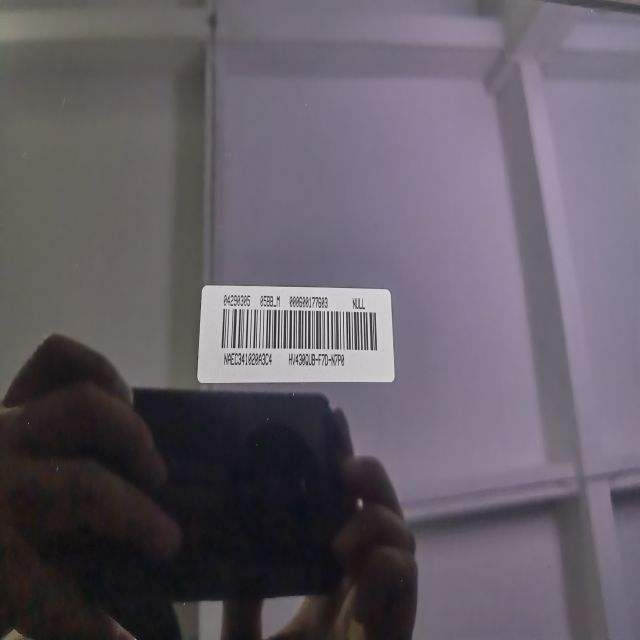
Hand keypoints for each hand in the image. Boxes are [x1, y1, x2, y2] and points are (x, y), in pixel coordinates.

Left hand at [0, 335, 181, 638]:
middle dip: (134, 514)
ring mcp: (5, 424)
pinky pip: (61, 357)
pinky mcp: (13, 393)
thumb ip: (65, 609)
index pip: (47, 595)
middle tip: (166, 532)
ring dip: (130, 434)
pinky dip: (100, 370)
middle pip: (83, 486)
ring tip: (145, 458)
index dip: (93, 629)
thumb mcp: (9, 587)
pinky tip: (117, 399)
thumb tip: (125, 637)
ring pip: (84, 406)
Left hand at [222, 414, 416, 639]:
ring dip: (374, 525)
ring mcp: (382, 604)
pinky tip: (359, 602)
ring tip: (339, 544)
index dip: (339, 462)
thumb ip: (243, 609)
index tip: (330, 418)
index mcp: (326, 582)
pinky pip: (406, 577)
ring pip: (402, 538)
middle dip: (369, 478)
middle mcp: (359, 585)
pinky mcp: (398, 627)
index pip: (338, 509)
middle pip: (379, 512)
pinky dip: (386, 570)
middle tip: (345, 468)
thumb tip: (235, 565)